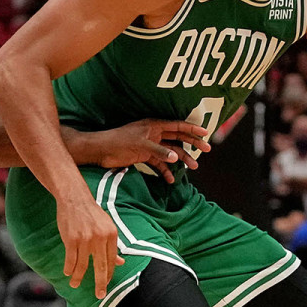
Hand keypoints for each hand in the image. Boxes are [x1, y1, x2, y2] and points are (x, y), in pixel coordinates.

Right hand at [57, 196, 123, 298]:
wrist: (75, 198)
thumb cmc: (92, 213)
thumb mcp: (107, 227)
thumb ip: (113, 245)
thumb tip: (120, 262)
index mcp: (111, 235)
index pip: (111, 261)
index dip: (109, 274)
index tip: (106, 284)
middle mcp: (100, 238)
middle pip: (101, 267)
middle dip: (100, 283)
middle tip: (100, 295)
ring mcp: (85, 239)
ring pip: (82, 265)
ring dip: (78, 277)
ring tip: (75, 284)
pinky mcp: (71, 239)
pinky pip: (70, 259)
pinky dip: (69, 268)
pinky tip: (68, 273)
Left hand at [93, 120, 211, 183]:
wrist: (100, 151)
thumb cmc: (119, 142)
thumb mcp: (140, 146)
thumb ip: (159, 151)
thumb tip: (177, 157)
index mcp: (154, 125)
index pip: (177, 125)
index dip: (192, 128)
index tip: (206, 132)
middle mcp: (154, 134)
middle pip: (178, 138)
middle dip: (192, 144)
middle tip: (207, 150)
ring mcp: (150, 145)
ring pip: (170, 152)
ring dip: (181, 159)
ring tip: (193, 168)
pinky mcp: (144, 156)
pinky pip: (159, 163)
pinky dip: (165, 171)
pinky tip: (170, 180)